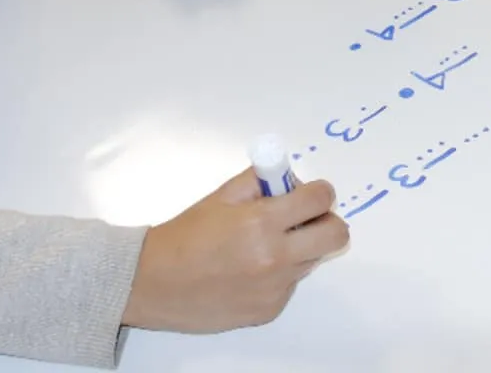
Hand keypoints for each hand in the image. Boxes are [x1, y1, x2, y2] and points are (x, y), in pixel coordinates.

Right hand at [122, 170, 347, 332]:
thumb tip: (293, 180)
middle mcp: (275, 258)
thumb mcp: (223, 195)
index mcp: (262, 222)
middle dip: (325, 221)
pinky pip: (291, 285)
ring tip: (264, 246)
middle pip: (335, 235)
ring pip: (312, 260)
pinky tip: (249, 271)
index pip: (320, 199)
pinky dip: (280, 275)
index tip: (311, 193)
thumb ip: (262, 182)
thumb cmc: (186, 235)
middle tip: (304, 219)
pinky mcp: (269, 310)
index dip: (319, 191)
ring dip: (300, 248)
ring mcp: (274, 288)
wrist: (154, 282)